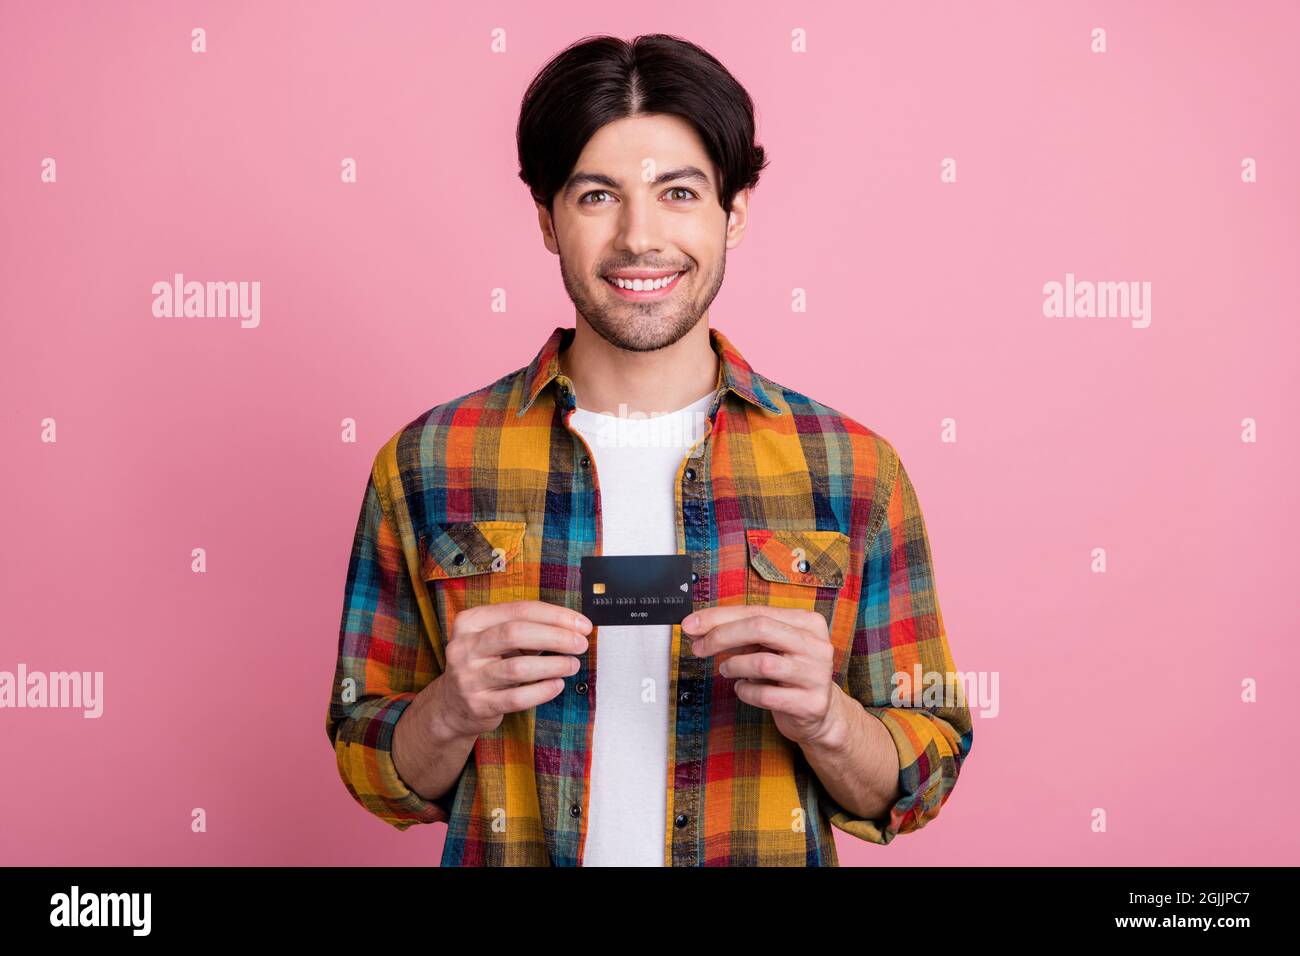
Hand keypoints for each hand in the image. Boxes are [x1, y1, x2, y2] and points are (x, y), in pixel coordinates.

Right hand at [432, 600, 591, 738]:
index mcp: (471, 621)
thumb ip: (528, 629)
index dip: (555, 615)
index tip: (581, 623)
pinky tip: (557, 684)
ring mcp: (468, 677)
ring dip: (553, 664)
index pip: (519, 610)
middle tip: (580, 643)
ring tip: (572, 664)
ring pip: (517, 668)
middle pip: (515, 633)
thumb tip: (572, 626)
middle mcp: (464, 647)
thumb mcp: (496, 639)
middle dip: (555, 636)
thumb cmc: (485, 664)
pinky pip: (516, 698)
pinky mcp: (478, 704)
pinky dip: (542, 691)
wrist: (453, 705)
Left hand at [682, 606, 839, 745]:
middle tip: (699, 648)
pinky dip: (745, 691)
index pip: (756, 610)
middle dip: (722, 636)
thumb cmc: (787, 674)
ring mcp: (816, 674)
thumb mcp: (769, 647)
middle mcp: (816, 645)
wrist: (820, 714)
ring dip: (734, 665)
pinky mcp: (810, 703)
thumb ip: (740, 634)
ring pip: (762, 662)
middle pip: (760, 628)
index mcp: (807, 622)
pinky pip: (765, 695)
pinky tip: (743, 689)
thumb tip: (697, 628)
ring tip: (726, 669)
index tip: (691, 625)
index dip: (719, 617)